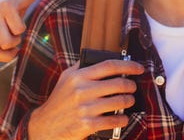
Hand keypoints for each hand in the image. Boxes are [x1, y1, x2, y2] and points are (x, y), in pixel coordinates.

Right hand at [28, 60, 143, 139]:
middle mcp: (82, 90)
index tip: (138, 67)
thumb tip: (99, 56)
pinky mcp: (87, 125)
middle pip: (118, 83)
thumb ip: (81, 66)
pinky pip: (113, 120)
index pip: (109, 65)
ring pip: (119, 102)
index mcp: (78, 76)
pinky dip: (122, 119)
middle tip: (133, 87)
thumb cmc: (58, 101)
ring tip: (129, 101)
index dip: (128, 65)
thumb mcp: (65, 78)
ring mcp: (85, 108)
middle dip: (131, 85)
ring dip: (129, 101)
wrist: (45, 126)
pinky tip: (123, 118)